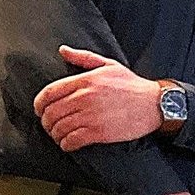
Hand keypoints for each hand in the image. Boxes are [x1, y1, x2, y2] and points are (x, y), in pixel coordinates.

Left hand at [36, 46, 166, 150]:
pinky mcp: (99, 133)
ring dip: (55, 134)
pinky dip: (66, 144)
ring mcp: (91, 116)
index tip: (39, 110)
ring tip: (59, 135)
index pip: (49, 93)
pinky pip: (72, 140)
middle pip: (51, 112)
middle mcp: (85, 97)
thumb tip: (63, 51)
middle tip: (50, 125)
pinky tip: (69, 144)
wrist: (156, 104)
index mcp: (85, 80)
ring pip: (59, 128)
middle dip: (46, 121)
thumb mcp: (109, 65)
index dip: (39, 104)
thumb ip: (83, 57)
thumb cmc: (133, 86)